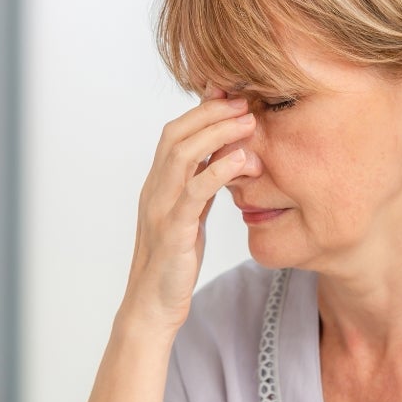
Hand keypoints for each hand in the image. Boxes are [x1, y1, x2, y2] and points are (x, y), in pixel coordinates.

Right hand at [122, 86, 255, 333]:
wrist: (152, 306)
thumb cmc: (174, 262)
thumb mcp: (189, 215)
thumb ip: (200, 185)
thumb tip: (223, 156)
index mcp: (158, 184)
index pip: (175, 132)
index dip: (203, 109)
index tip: (233, 95)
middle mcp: (154, 190)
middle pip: (176, 134)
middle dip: (211, 111)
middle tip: (245, 101)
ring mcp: (161, 209)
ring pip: (182, 155)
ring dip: (218, 132)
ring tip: (249, 122)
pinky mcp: (173, 232)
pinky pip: (194, 193)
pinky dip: (218, 170)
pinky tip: (242, 160)